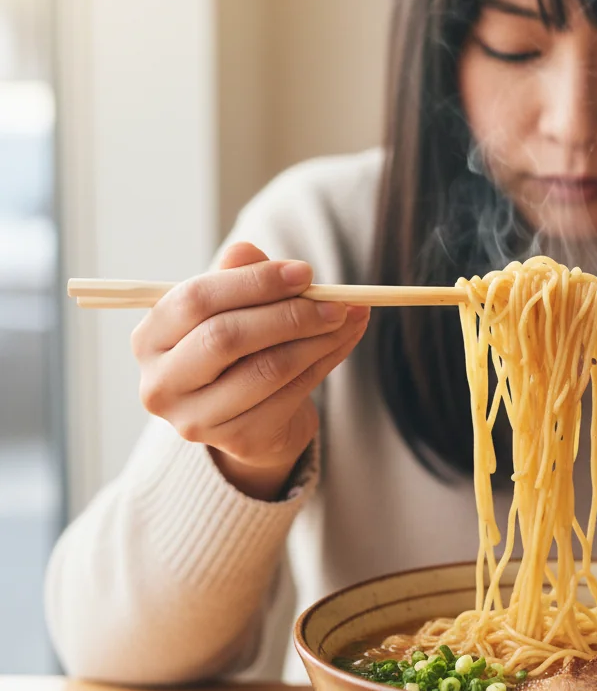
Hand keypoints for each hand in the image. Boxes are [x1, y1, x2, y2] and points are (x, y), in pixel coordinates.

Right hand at [131, 242, 370, 500]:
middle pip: (226, 338)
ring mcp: (196, 419)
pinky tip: (344, 340)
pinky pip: (291, 394)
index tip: (305, 272)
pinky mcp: (237, 440)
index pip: (196, 300)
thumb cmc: (239, 346)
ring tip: (350, 316)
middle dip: (289, 314)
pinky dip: (326, 361)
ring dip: (318, 338)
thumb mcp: (233, 306)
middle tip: (335, 300)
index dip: (254, 282)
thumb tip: (248, 250)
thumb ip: (237, 276)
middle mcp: (162, 383)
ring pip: (266, 369)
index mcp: (151, 338)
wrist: (253, 414)